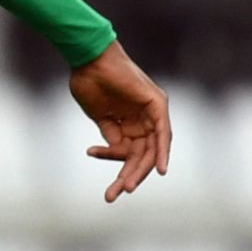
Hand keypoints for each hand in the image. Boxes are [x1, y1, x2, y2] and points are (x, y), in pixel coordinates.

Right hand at [69, 40, 171, 202]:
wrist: (88, 58)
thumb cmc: (89, 81)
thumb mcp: (99, 115)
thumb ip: (110, 134)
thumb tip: (117, 152)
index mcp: (130, 121)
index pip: (130, 150)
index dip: (116, 162)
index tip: (91, 155)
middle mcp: (145, 118)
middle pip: (142, 155)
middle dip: (128, 175)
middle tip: (115, 192)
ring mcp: (153, 112)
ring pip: (151, 150)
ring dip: (139, 170)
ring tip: (126, 186)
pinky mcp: (158, 105)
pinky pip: (163, 134)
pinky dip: (162, 152)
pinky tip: (158, 170)